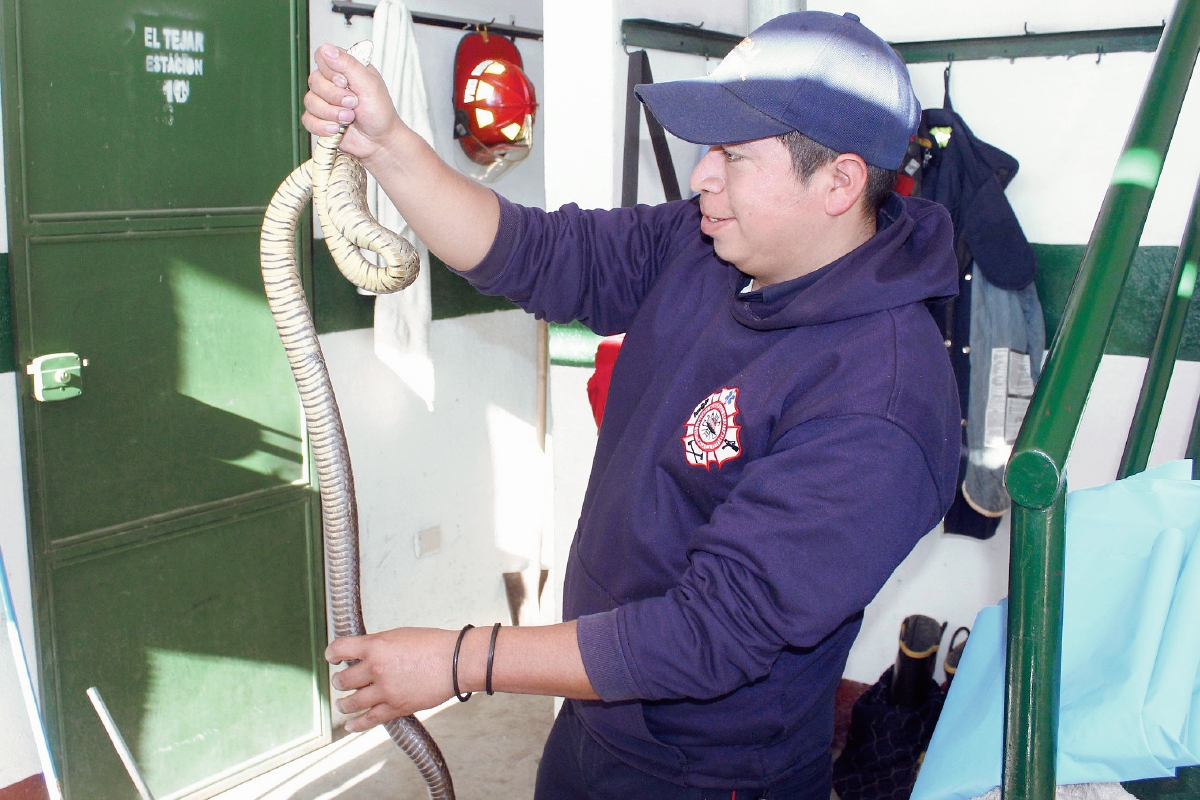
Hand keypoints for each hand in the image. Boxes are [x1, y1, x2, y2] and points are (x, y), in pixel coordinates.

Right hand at [302, 44, 405, 161]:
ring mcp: (324, 101)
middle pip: (314, 81)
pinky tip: (337, 129)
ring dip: (331, 113)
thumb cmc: (380, 112)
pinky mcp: (319, 119)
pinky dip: (323, 126)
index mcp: (344, 68)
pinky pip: (308, 120)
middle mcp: (331, 82)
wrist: (380, 141)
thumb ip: (348, 64)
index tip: (346, 82)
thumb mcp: (369, 84)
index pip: (322, 56)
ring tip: (349, 118)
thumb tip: (327, 49)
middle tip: (353, 103)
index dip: (331, 71)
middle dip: (335, 96)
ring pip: (310, 101)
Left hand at [326, 627, 462, 731]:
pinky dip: (357, 724)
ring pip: (352, 701)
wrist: (456, 662)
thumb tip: (366, 654)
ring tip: (342, 703)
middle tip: (341, 680)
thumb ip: (379, 645)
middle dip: (340, 680)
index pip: (340, 648)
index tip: (332, 657)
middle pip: (343, 679)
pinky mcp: (395, 707)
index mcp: (376, 646)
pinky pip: (369, 719)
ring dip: (344, 702)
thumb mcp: (400, 635)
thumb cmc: (434, 645)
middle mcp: (376, 668)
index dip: (332, 654)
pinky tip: (350, 725)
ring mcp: (385, 690)